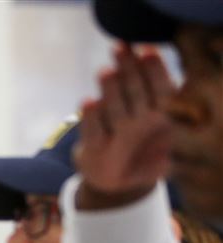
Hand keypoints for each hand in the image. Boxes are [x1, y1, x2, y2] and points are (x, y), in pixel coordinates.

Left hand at [75, 43, 174, 209]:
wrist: (116, 183)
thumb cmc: (138, 141)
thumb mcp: (152, 121)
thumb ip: (150, 91)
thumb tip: (141, 52)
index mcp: (166, 122)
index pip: (162, 90)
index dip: (154, 69)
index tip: (145, 48)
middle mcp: (146, 134)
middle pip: (136, 94)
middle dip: (127, 68)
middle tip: (119, 48)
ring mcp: (120, 145)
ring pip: (115, 110)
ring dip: (110, 89)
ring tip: (105, 71)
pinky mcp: (95, 153)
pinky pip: (92, 131)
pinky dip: (90, 116)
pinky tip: (88, 101)